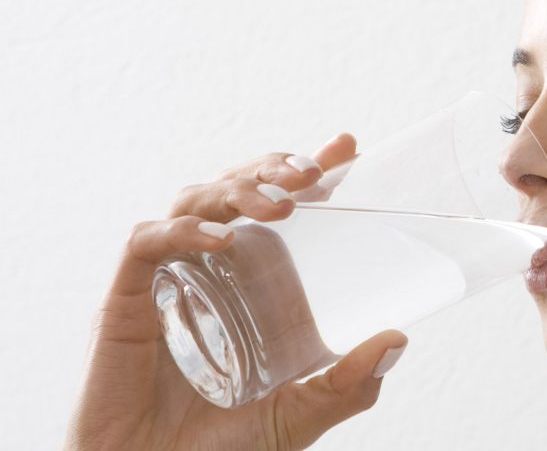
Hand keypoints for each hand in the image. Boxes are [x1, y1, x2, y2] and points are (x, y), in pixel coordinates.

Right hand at [66, 134, 408, 450]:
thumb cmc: (223, 449)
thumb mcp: (299, 413)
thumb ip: (347, 385)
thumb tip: (398, 339)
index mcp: (257, 283)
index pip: (281, 206)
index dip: (307, 167)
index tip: (345, 146)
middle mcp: (215, 269)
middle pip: (238, 189)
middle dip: (272, 168)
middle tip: (310, 172)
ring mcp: (171, 279)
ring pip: (195, 200)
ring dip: (236, 189)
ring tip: (277, 203)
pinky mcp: (127, 300)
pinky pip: (147, 243)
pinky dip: (181, 231)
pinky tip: (219, 239)